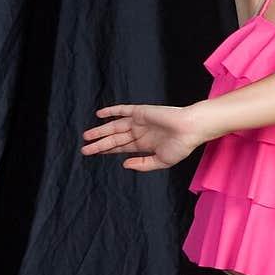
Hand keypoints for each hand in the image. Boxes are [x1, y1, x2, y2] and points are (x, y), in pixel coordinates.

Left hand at [81, 102, 203, 171]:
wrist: (190, 129)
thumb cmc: (181, 146)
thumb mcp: (161, 162)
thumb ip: (143, 164)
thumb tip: (125, 164)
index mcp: (145, 144)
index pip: (121, 148)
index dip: (107, 151)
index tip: (94, 153)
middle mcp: (140, 132)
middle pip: (114, 139)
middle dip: (99, 144)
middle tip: (84, 149)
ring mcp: (139, 121)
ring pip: (114, 127)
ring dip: (100, 131)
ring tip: (86, 136)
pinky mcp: (140, 111)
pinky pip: (122, 110)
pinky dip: (111, 111)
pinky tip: (99, 114)